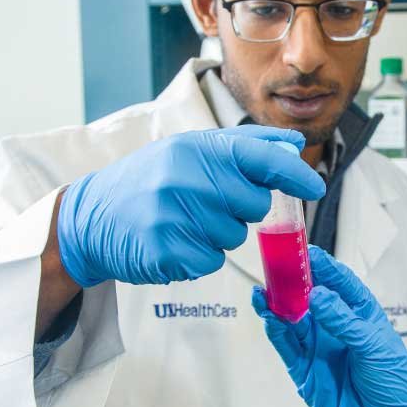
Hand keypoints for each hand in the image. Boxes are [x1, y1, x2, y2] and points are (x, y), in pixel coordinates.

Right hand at [58, 125, 324, 286]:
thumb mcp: (192, 149)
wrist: (92, 217)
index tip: (315, 187)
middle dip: (240, 209)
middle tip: (207, 203)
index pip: (261, 158)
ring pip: (233, 237)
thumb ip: (246, 146)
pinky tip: (173, 241)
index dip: (294, 174)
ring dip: (216, 235)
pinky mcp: (165, 250)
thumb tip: (293, 145)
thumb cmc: (151, 180)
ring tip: (183, 221)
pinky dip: (198, 257)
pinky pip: (210, 262)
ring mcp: (173, 213)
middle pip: (254, 205)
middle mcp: (186, 176)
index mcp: (198, 147)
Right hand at [253, 246, 406, 406]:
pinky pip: (287, 346)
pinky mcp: (305, 371)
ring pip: (292, 319)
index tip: (306, 250)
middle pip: (309, 298)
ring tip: (265, 289)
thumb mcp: (374, 346)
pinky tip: (269, 315)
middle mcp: (337, 328)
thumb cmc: (396, 385)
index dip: (323, 266)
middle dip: (293, 281)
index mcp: (361, 315)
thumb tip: (319, 296)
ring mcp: (319, 349)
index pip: (339, 283)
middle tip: (276, 264)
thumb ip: (343, 321)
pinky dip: (276, 330)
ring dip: (278, 304)